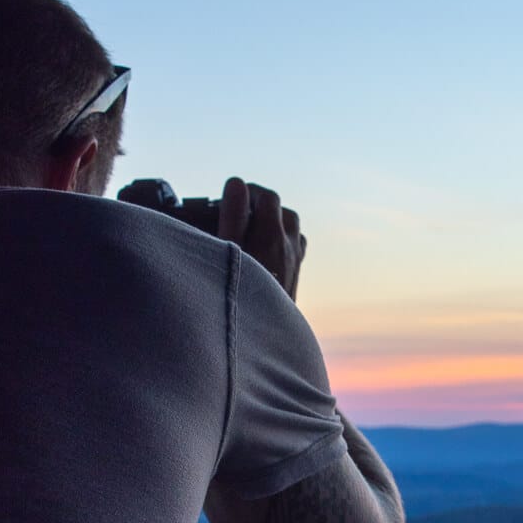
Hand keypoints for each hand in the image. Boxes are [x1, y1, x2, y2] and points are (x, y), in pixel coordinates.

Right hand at [217, 176, 305, 300]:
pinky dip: (283, 243)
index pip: (268, 197)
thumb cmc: (239, 295)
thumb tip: (237, 184)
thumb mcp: (227, 251)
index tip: (230, 196)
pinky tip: (266, 251)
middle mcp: (289, 250)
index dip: (248, 191)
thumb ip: (233, 215)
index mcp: (273, 237)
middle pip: (285, 214)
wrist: (263, 339)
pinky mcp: (292, 282)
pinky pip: (295, 252)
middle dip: (264, 206)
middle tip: (241, 209)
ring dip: (276, 224)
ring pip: (293, 233)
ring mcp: (294, 266)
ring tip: (254, 226)